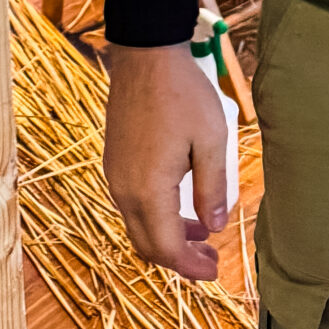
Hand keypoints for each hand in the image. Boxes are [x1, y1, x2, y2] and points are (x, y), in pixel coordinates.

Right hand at [105, 43, 230, 279]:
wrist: (145, 56)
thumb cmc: (182, 93)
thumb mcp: (211, 138)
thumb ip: (213, 187)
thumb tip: (215, 227)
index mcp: (148, 189)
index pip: (166, 248)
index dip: (190, 266)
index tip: (214, 271)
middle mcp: (123, 190)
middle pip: (147, 245)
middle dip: (179, 259)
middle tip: (210, 259)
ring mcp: (114, 176)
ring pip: (138, 226)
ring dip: (167, 237)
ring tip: (202, 233)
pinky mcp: (114, 162)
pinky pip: (132, 205)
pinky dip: (155, 217)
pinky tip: (180, 205)